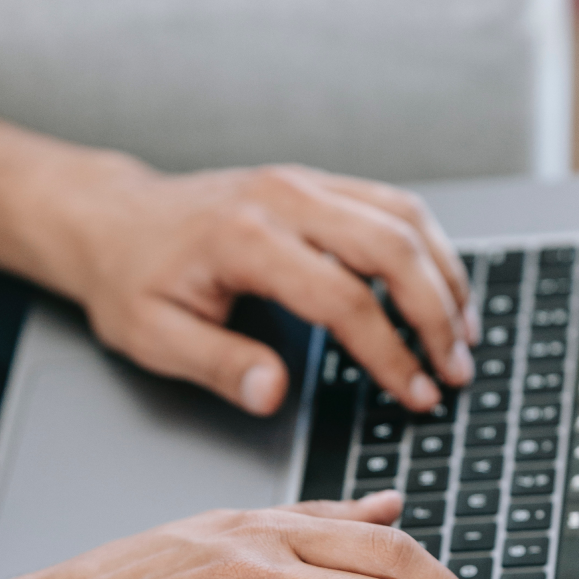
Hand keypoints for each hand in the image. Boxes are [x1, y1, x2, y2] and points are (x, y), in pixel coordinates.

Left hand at [45, 158, 477, 415]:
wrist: (113, 220)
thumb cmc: (132, 280)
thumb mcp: (154, 337)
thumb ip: (218, 365)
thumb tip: (273, 393)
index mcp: (245, 239)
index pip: (344, 298)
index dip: (390, 354)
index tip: (418, 395)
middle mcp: (283, 199)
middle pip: (392, 248)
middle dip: (437, 315)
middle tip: (458, 372)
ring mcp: (305, 183)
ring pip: (404, 219)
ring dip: (445, 278)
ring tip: (465, 336)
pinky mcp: (317, 184)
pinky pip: (392, 205)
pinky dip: (429, 249)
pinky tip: (442, 290)